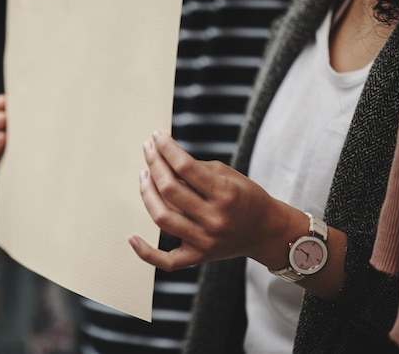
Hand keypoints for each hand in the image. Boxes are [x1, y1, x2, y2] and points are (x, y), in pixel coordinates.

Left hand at [129, 131, 291, 271]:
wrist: (266, 231)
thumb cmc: (246, 198)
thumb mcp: (228, 175)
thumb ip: (197, 169)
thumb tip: (163, 158)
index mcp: (225, 194)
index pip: (185, 167)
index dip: (167, 148)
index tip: (157, 136)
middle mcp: (214, 219)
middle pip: (170, 189)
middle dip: (154, 164)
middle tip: (148, 149)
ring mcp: (204, 241)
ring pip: (162, 217)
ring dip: (147, 193)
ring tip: (144, 174)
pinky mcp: (198, 257)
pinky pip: (167, 261)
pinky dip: (146, 252)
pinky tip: (132, 237)